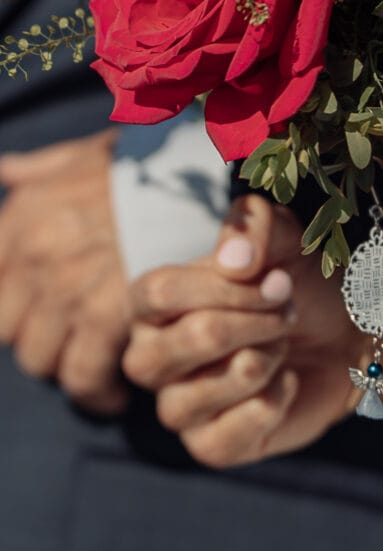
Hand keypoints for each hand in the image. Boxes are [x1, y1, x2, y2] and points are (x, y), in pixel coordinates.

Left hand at [0, 131, 129, 412]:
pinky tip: (114, 396)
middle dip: (41, 339)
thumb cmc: (145, 168)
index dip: (14, 304)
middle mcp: (34, 252)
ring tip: (98, 369)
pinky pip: (83, 376)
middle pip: (10, 329)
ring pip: (41, 359)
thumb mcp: (84, 153)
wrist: (195, 176)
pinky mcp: (104, 316)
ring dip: (69, 368)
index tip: (37, 313)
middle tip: (75, 342)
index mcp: (24, 215)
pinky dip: (97, 394)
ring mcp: (65, 287)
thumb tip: (7, 170)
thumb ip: (41, 169)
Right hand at [123, 194, 365, 467]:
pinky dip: (270, 403)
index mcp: (153, 302)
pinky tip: (285, 382)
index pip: (160, 292)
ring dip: (262, 360)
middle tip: (286, 310)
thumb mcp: (283, 235)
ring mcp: (177, 405)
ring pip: (202, 393)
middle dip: (254, 322)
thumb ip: (254, 225)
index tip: (276, 279)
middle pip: (187, 340)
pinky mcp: (209, 446)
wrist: (346, 337)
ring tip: (281, 344)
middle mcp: (150, 356)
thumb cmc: (298, 280)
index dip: (225, 286)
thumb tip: (236, 257)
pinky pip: (225, 437)